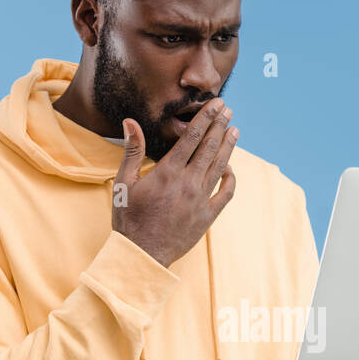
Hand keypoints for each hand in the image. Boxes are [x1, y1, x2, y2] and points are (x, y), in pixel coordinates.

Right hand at [111, 99, 237, 266]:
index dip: (206, 118)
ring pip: (220, 167)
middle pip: (209, 148)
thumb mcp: (123, 183)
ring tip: (235, 130)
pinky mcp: (207, 217)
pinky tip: (230, 168)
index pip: (192, 138)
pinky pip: (225, 194)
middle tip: (228, 110)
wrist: (142, 254)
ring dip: (228, 147)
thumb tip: (130, 121)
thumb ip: (132, 151)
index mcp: (167, 173)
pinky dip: (230, 179)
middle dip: (220, 126)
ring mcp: (200, 200)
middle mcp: (188, 183)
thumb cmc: (129, 219)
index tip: (217, 105)